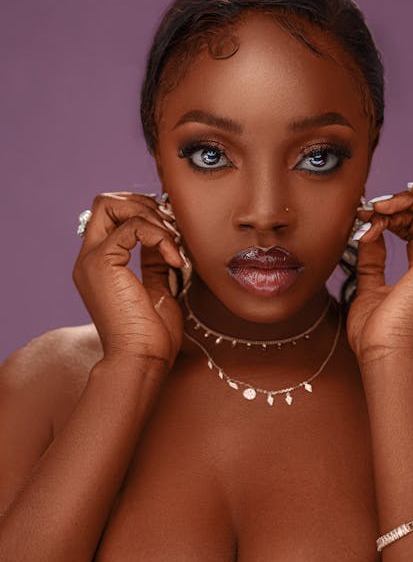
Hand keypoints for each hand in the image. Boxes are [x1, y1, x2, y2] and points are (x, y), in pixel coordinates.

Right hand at [73, 192, 186, 364]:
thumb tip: (166, 235)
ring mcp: (92, 259)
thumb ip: (154, 259)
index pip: (113, 216)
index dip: (143, 212)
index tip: (172, 230)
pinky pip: (132, 226)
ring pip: (110, 204)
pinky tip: (175, 259)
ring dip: (151, 215)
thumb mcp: (158, 286)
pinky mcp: (103, 263)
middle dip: (143, 204)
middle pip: (105, 202)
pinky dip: (160, 235)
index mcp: (101, 264)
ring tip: (173, 241)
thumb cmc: (152, 334)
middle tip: (170, 228)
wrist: (142, 359)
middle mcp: (90, 258)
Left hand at [346, 184, 412, 366]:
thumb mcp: (368, 285)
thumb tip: (369, 232)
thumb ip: (372, 258)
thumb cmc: (377, 333)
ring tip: (384, 205)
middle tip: (373, 208)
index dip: (394, 214)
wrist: (385, 353)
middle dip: (400, 203)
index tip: (366, 216)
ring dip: (412, 198)